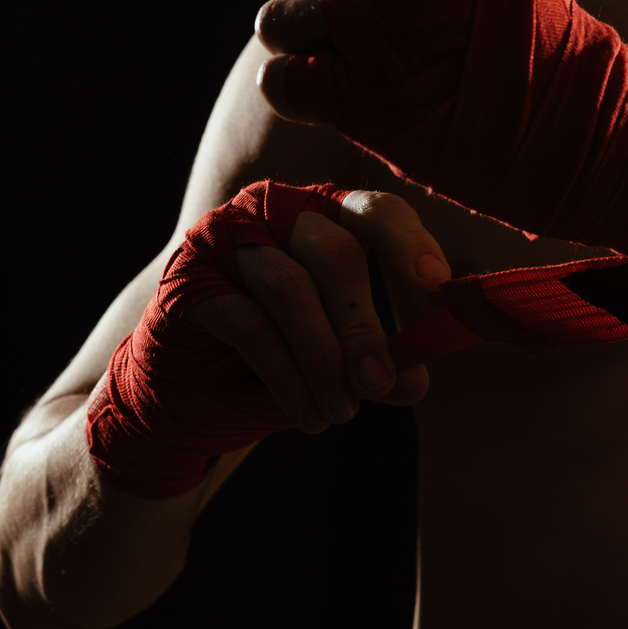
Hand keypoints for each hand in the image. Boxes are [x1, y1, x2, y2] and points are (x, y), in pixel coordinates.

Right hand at [85, 181, 450, 496]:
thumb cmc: (282, 362)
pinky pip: (248, 325)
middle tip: (382, 384)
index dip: (409, 243)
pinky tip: (310, 417)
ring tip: (343, 413)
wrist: (192, 395)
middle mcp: (275, 211)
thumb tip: (415, 381)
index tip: (439, 286)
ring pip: (289, 289)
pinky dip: (286, 376)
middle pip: (333, 251)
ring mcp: (226, 242)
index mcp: (326, 215)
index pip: (376, 212)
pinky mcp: (188, 284)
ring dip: (324, 359)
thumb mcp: (342, 361)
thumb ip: (381, 360)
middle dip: (364, 324)